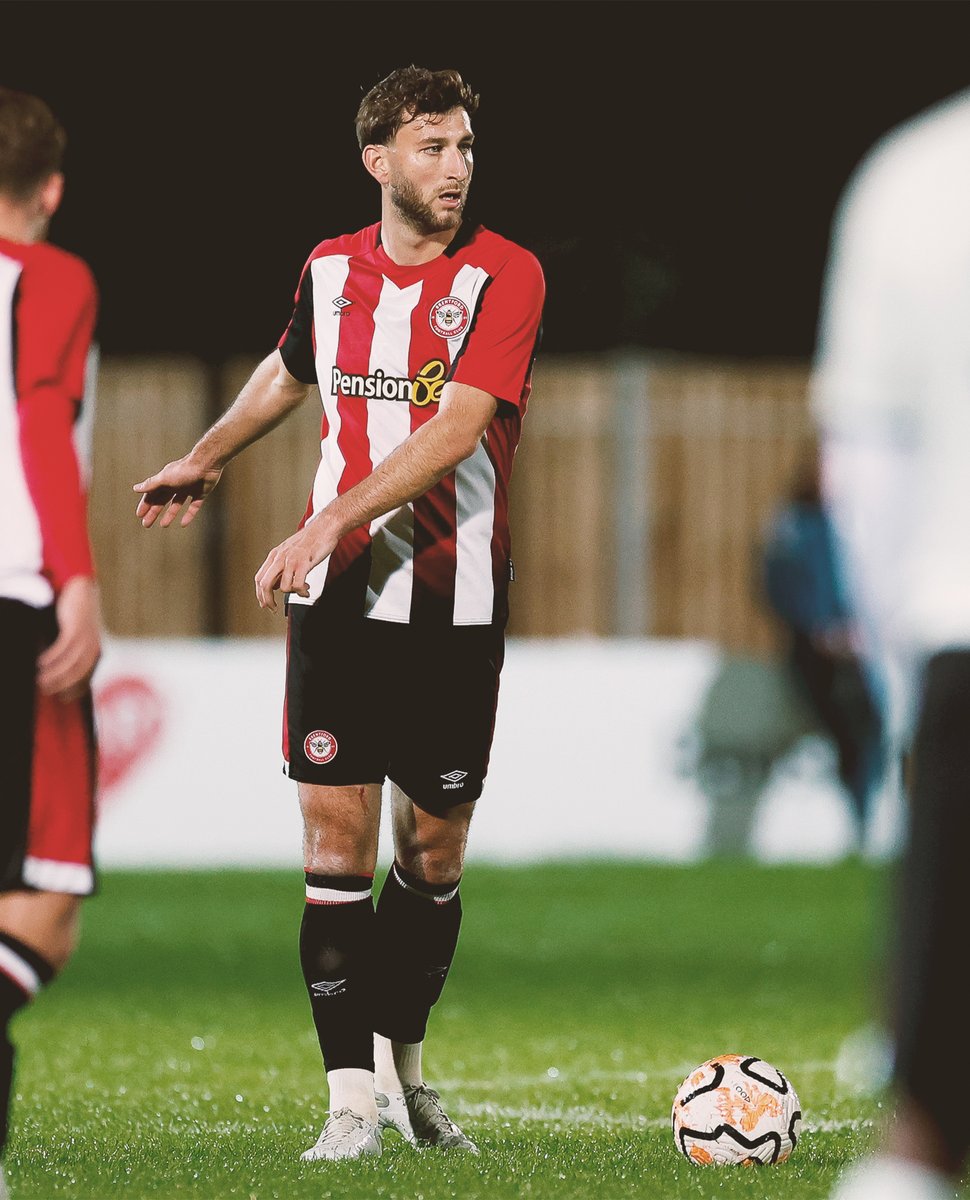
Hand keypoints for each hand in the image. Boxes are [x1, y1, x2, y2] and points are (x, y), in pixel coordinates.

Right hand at [37, 576, 101, 701]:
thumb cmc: (77, 615)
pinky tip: (40, 662)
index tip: (63, 698)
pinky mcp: (76, 628)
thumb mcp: (78, 636)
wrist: (82, 589)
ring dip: (53, 673)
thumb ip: (72, 652)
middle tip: (44, 690)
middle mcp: (93, 647)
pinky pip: (63, 648)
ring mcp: (86, 638)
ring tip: (39, 679)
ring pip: (70, 662)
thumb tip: (58, 669)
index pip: (87, 677)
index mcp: (95, 651)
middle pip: (77, 673)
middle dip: (61, 684)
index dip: (76, 690)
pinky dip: (51, 657)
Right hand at [133, 456, 222, 527]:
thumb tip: (135, 489)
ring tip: (163, 525)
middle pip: (162, 501)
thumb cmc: (184, 470)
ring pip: (176, 504)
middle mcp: (176, 484)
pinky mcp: (200, 493)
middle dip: (154, 512)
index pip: (152, 494)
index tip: (140, 515)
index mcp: (165, 480)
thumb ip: (151, 484)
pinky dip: (188, 515)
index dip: (145, 504)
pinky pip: (193, 506)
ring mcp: (188, 489)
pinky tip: (183, 524)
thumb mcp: (165, 478)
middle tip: (146, 524)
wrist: (207, 464)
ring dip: (169, 514)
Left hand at [254, 520, 337, 612]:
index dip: (259, 594)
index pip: (259, 578)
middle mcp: (280, 558)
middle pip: (265, 584)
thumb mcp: (289, 551)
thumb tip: (275, 585)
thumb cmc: (310, 540)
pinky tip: (306, 590)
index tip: (265, 603)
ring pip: (283, 587)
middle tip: (273, 608)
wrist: (324, 528)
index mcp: (275, 555)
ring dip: (293, 594)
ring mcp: (292, 561)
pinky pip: (298, 585)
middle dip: (267, 600)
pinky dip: (302, 592)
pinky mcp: (304, 563)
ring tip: (302, 591)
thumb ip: (280, 567)